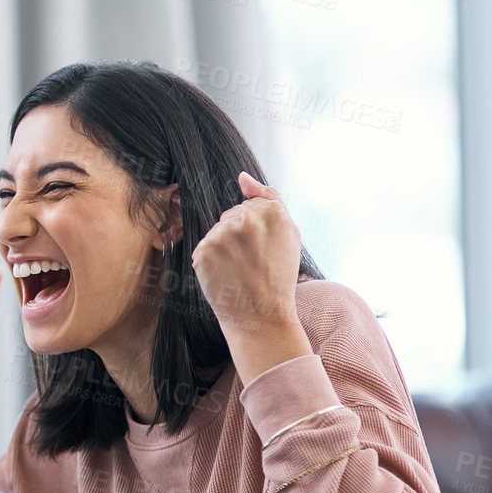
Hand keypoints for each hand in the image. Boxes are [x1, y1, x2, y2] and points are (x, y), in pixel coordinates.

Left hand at [190, 173, 312, 381]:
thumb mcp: (289, 232)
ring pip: (216, 231)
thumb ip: (268, 198)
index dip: (256, 228)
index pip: (250, 204)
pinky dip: (210, 260)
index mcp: (270, 211)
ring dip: (223, 247)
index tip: (262, 248)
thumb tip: (242, 177)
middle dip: (238, 234)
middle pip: (230, 215)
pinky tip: (224, 274)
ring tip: (238, 269)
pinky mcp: (202, 251)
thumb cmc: (278, 276)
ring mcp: (221, 235)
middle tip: (251, 261)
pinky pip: (203, 247)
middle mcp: (244, 219)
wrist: (261, 316)